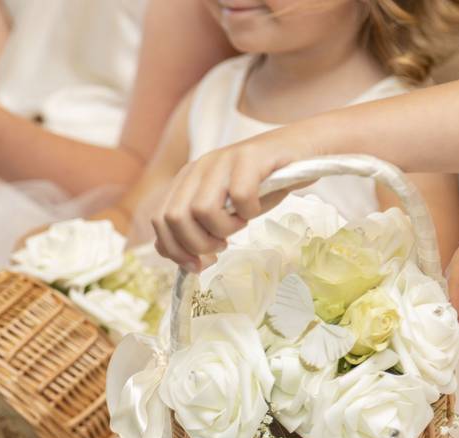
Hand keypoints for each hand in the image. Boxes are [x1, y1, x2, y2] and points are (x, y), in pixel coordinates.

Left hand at [153, 127, 318, 269]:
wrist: (298, 152)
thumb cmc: (261, 186)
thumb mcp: (224, 210)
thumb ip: (199, 229)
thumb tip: (184, 259)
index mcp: (186, 180)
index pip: (160, 219)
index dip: (174, 249)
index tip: (197, 265)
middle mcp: (199, 167)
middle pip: (174, 217)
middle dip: (197, 244)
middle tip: (221, 246)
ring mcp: (222, 160)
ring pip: (202, 209)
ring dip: (224, 229)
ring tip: (240, 224)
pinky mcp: (249, 157)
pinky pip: (240, 197)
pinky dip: (250, 212)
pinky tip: (256, 208)